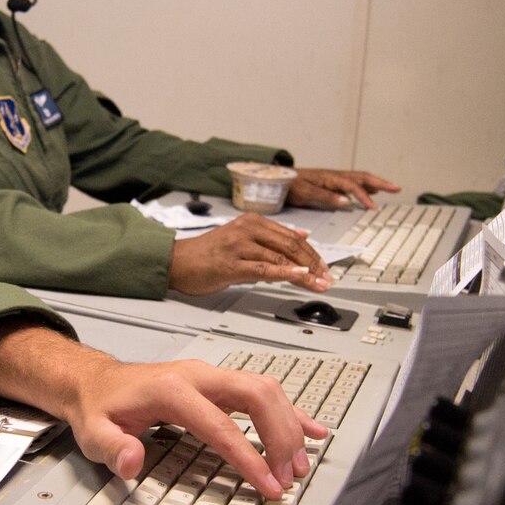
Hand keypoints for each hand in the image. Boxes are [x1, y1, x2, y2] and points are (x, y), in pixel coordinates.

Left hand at [60, 349, 326, 491]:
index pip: (221, 426)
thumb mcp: (94, 434)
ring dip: (289, 425)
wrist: (96, 383)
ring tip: (301, 464)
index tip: (268, 485)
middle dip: (280, 436)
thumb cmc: (99, 409)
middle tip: (290, 475)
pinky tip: (311, 429)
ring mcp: (211, 376)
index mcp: (172, 389)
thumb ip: (113, 449)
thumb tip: (132, 462)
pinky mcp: (218, 384)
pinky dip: (288, 411)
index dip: (249, 457)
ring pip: (265, 390)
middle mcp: (198, 376)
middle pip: (256, 395)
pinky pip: (262, 392)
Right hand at [169, 215, 329, 294]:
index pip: (291, 237)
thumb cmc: (208, 253)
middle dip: (314, 264)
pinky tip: (299, 276)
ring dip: (305, 273)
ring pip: (280, 257)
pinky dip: (285, 273)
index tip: (325, 268)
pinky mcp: (230, 264)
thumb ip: (272, 237)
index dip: (313, 254)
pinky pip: (263, 269)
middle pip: (291, 246)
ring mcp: (239, 246)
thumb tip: (302, 235)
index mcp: (252, 222)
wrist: (177, 262)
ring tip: (319, 283)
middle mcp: (247, 230)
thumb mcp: (242, 238)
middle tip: (327, 278)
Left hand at [289, 167, 399, 209]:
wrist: (278, 179)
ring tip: (390, 188)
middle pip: (362, 177)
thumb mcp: (305, 193)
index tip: (373, 207)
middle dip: (380, 182)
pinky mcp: (331, 182)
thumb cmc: (290, 186)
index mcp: (330, 178)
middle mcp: (334, 176)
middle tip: (396, 188)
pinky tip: (370, 192)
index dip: (364, 196)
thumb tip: (346, 201)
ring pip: (360, 178)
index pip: (353, 186)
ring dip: (375, 183)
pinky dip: (365, 186)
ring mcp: (334, 178)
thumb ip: (325, 197)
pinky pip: (353, 182)